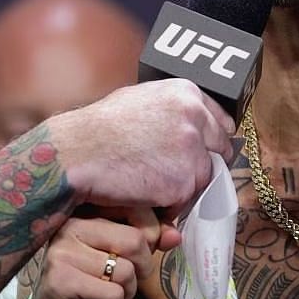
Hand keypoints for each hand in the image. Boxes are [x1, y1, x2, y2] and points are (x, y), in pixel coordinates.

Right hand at [32, 209, 162, 298]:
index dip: (151, 235)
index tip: (137, 253)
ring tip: (105, 292)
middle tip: (123, 279)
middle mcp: (70, 225)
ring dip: (127, 292)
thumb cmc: (92, 280)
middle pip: (135, 241)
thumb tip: (175, 236)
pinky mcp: (62, 281)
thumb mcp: (122, 255)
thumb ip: (148, 239)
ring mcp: (63, 252)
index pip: (137, 209)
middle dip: (141, 268)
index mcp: (86, 211)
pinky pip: (113, 294)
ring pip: (126, 271)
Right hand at [47, 80, 232, 218]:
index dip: (211, 141)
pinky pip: (184, 201)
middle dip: (202, 165)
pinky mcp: (183, 183)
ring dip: (183, 188)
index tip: (207, 152)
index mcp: (186, 93)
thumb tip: (191, 122)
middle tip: (178, 175)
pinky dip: (168, 204)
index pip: (220, 122)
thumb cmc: (99, 128)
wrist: (78, 152)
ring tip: (149, 184)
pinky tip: (143, 195)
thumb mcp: (140, 99)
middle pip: (218, 152)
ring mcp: (192, 152)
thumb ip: (171, 109)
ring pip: (202, 180)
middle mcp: (195, 119)